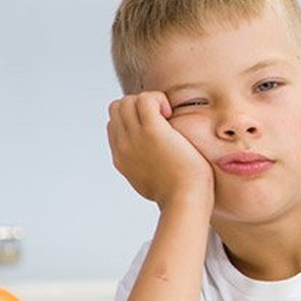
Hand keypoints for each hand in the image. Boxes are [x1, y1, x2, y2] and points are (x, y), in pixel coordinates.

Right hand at [107, 91, 213, 207]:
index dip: (134, 118)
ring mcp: (134, 137)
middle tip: (163, 119)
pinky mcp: (151, 131)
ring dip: (150, 101)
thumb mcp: (154, 183)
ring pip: (128, 101)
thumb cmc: (181, 195)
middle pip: (118, 108)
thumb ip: (148, 169)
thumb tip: (153, 162)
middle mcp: (123, 146)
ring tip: (168, 116)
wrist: (185, 201)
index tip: (157, 127)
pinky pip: (145, 99)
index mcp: (122, 158)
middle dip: (139, 105)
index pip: (115, 124)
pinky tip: (171, 114)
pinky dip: (158, 99)